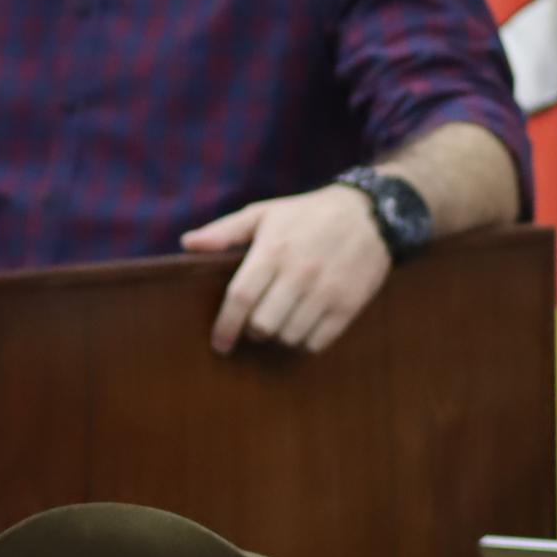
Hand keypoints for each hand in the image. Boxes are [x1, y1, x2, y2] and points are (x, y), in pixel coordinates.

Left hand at [183, 184, 390, 354]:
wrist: (370, 214)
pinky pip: (318, 342)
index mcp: (273, 250)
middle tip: (257, 322)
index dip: (225, 326)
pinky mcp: (349, 305)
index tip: (219, 344)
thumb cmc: (308, 215)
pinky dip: (306, 341)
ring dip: (280, 336)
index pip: (241, 298)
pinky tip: (304, 325)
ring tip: (282, 321)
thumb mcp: (265, 213)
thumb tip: (187, 244)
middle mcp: (300, 273)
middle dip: (254, 330)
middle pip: (263, 325)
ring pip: (290, 337)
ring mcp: (327, 291)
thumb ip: (225, 231)